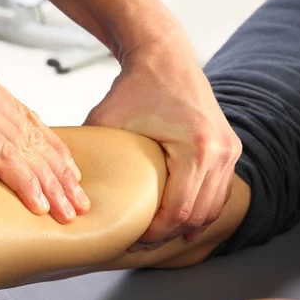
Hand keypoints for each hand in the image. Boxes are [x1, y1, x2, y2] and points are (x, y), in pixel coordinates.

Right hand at [0, 59, 89, 222]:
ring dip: (48, 183)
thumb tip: (10, 164)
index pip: (27, 120)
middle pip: (32, 133)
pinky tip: (39, 205)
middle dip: (57, 172)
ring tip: (66, 210)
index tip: (69, 177)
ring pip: (24, 146)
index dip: (52, 151)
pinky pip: (4, 155)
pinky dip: (24, 182)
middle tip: (77, 200)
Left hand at [84, 37, 240, 247]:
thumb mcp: (106, 120)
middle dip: (170, 235)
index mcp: (197, 149)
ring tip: (161, 236)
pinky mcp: (230, 147)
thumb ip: (92, 154)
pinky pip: (221, 191)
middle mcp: (221, 151)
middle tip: (144, 244)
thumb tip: (68, 186)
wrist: (165, 55)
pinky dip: (203, 208)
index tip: (134, 241)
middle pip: (198, 214)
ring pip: (214, 207)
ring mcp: (230, 149)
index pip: (178, 211)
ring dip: (189, 225)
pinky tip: (183, 220)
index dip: (156, 234)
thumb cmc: (135, 86)